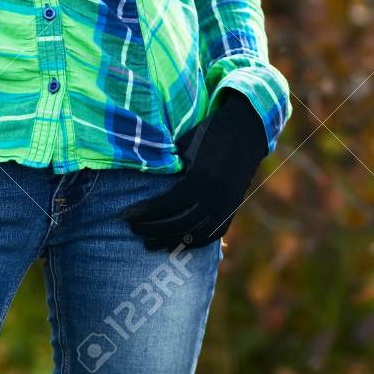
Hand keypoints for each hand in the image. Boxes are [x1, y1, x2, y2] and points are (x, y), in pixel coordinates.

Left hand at [119, 88, 267, 252]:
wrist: (246, 129)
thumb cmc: (210, 131)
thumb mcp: (186, 143)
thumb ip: (169, 165)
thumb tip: (141, 178)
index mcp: (202, 178)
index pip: (169, 204)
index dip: (146, 212)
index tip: (126, 215)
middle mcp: (216, 197)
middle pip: (180, 224)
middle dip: (153, 229)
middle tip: (132, 229)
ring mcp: (227, 206)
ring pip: (195, 234)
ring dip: (170, 241)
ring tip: (148, 243)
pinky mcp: (232, 210)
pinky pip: (212, 235)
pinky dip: (193, 243)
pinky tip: (175, 245)